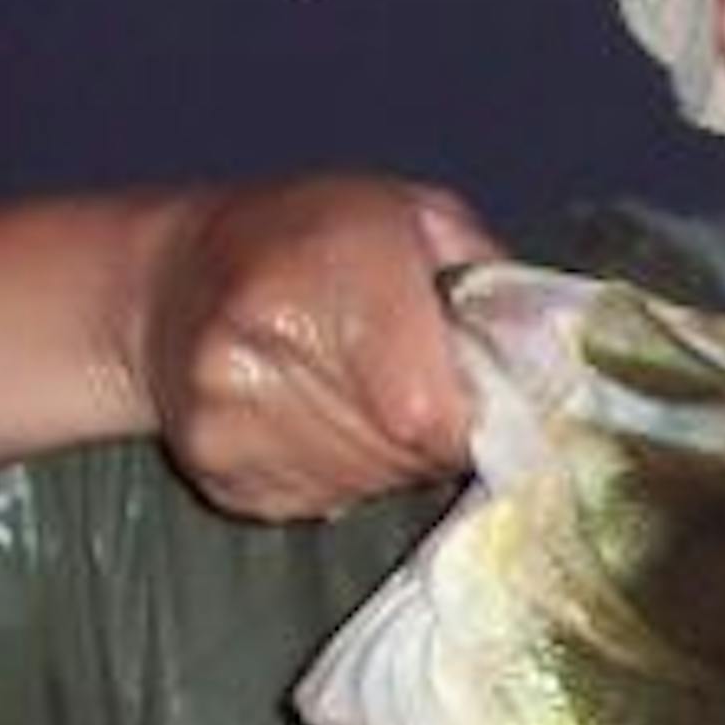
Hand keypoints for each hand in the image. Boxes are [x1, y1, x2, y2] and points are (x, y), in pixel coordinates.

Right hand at [135, 175, 501, 516]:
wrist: (171, 278)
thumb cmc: (316, 240)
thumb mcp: (416, 220)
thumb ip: (488, 285)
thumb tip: (553, 361)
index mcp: (326, 269)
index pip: (431, 412)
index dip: (463, 420)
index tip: (464, 398)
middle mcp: (263, 343)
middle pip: (400, 458)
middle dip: (426, 438)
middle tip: (405, 388)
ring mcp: (228, 415)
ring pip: (362, 487)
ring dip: (381, 460)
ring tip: (352, 398)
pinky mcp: (213, 470)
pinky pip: (315, 504)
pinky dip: (331, 477)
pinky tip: (306, 420)